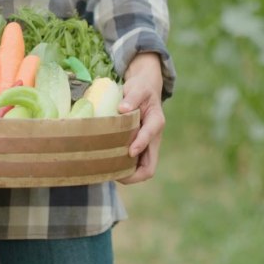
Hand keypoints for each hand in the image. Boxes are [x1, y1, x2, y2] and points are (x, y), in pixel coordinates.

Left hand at [116, 53, 164, 184]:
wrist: (145, 90)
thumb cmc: (141, 89)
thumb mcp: (138, 88)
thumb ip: (133, 97)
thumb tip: (123, 109)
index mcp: (156, 122)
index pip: (150, 137)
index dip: (140, 145)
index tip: (129, 151)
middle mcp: (153, 138)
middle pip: (149, 167)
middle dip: (133, 175)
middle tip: (114, 175)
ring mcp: (147, 145)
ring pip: (141, 169)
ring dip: (127, 175)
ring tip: (108, 174)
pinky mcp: (139, 147)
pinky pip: (134, 165)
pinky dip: (123, 169)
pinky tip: (107, 167)